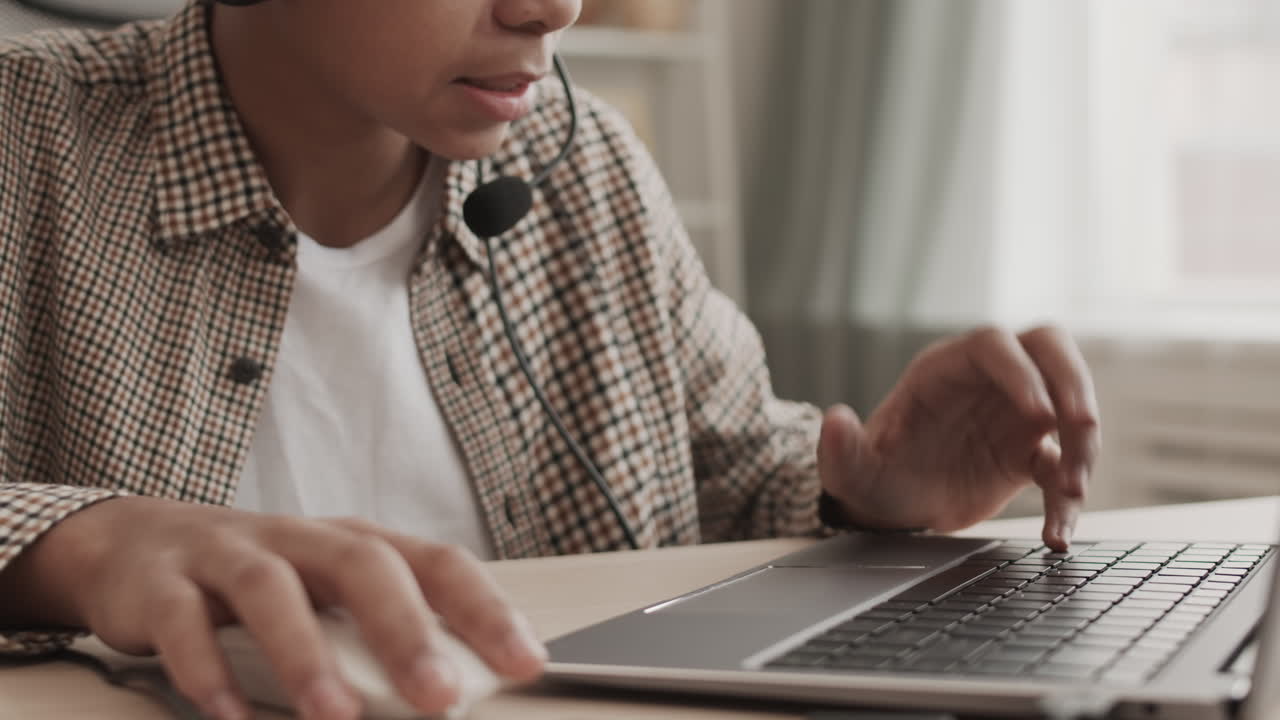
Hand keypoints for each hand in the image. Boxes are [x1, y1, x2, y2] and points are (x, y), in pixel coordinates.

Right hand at [0, 497, 544, 719]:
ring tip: (333, 715)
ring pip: (271, 590)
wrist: (136, 545)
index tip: (524, 661)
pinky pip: (183, 622)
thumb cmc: (257, 577)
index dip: (483, 608)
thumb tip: (452, 694)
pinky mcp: (162, 583)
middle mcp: (300, 540)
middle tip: (439, 697)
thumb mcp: (326, 598)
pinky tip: (228, 714)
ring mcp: (229, 554)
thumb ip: (380, 637)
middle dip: (405, 632)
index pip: (435, 563)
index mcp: (354, 543)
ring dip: (305, 656)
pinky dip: (205, 670)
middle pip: (363, 566)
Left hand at [817, 325, 1099, 550]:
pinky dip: (1068, 496)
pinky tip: (1057, 532)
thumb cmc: (872, 476)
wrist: (892, 508)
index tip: (1038, 413)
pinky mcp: (1029, 451)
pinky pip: (1064, 461)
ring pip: (1069, 404)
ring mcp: (1014, 412)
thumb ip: (840, 449)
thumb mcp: (851, 470)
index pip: (993, 345)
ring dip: (1081, 446)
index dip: (1020, 371)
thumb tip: (833, 421)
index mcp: (943, 369)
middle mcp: (987, 380)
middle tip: (1082, 426)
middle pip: (1049, 349)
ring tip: (1070, 491)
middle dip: (1073, 383)